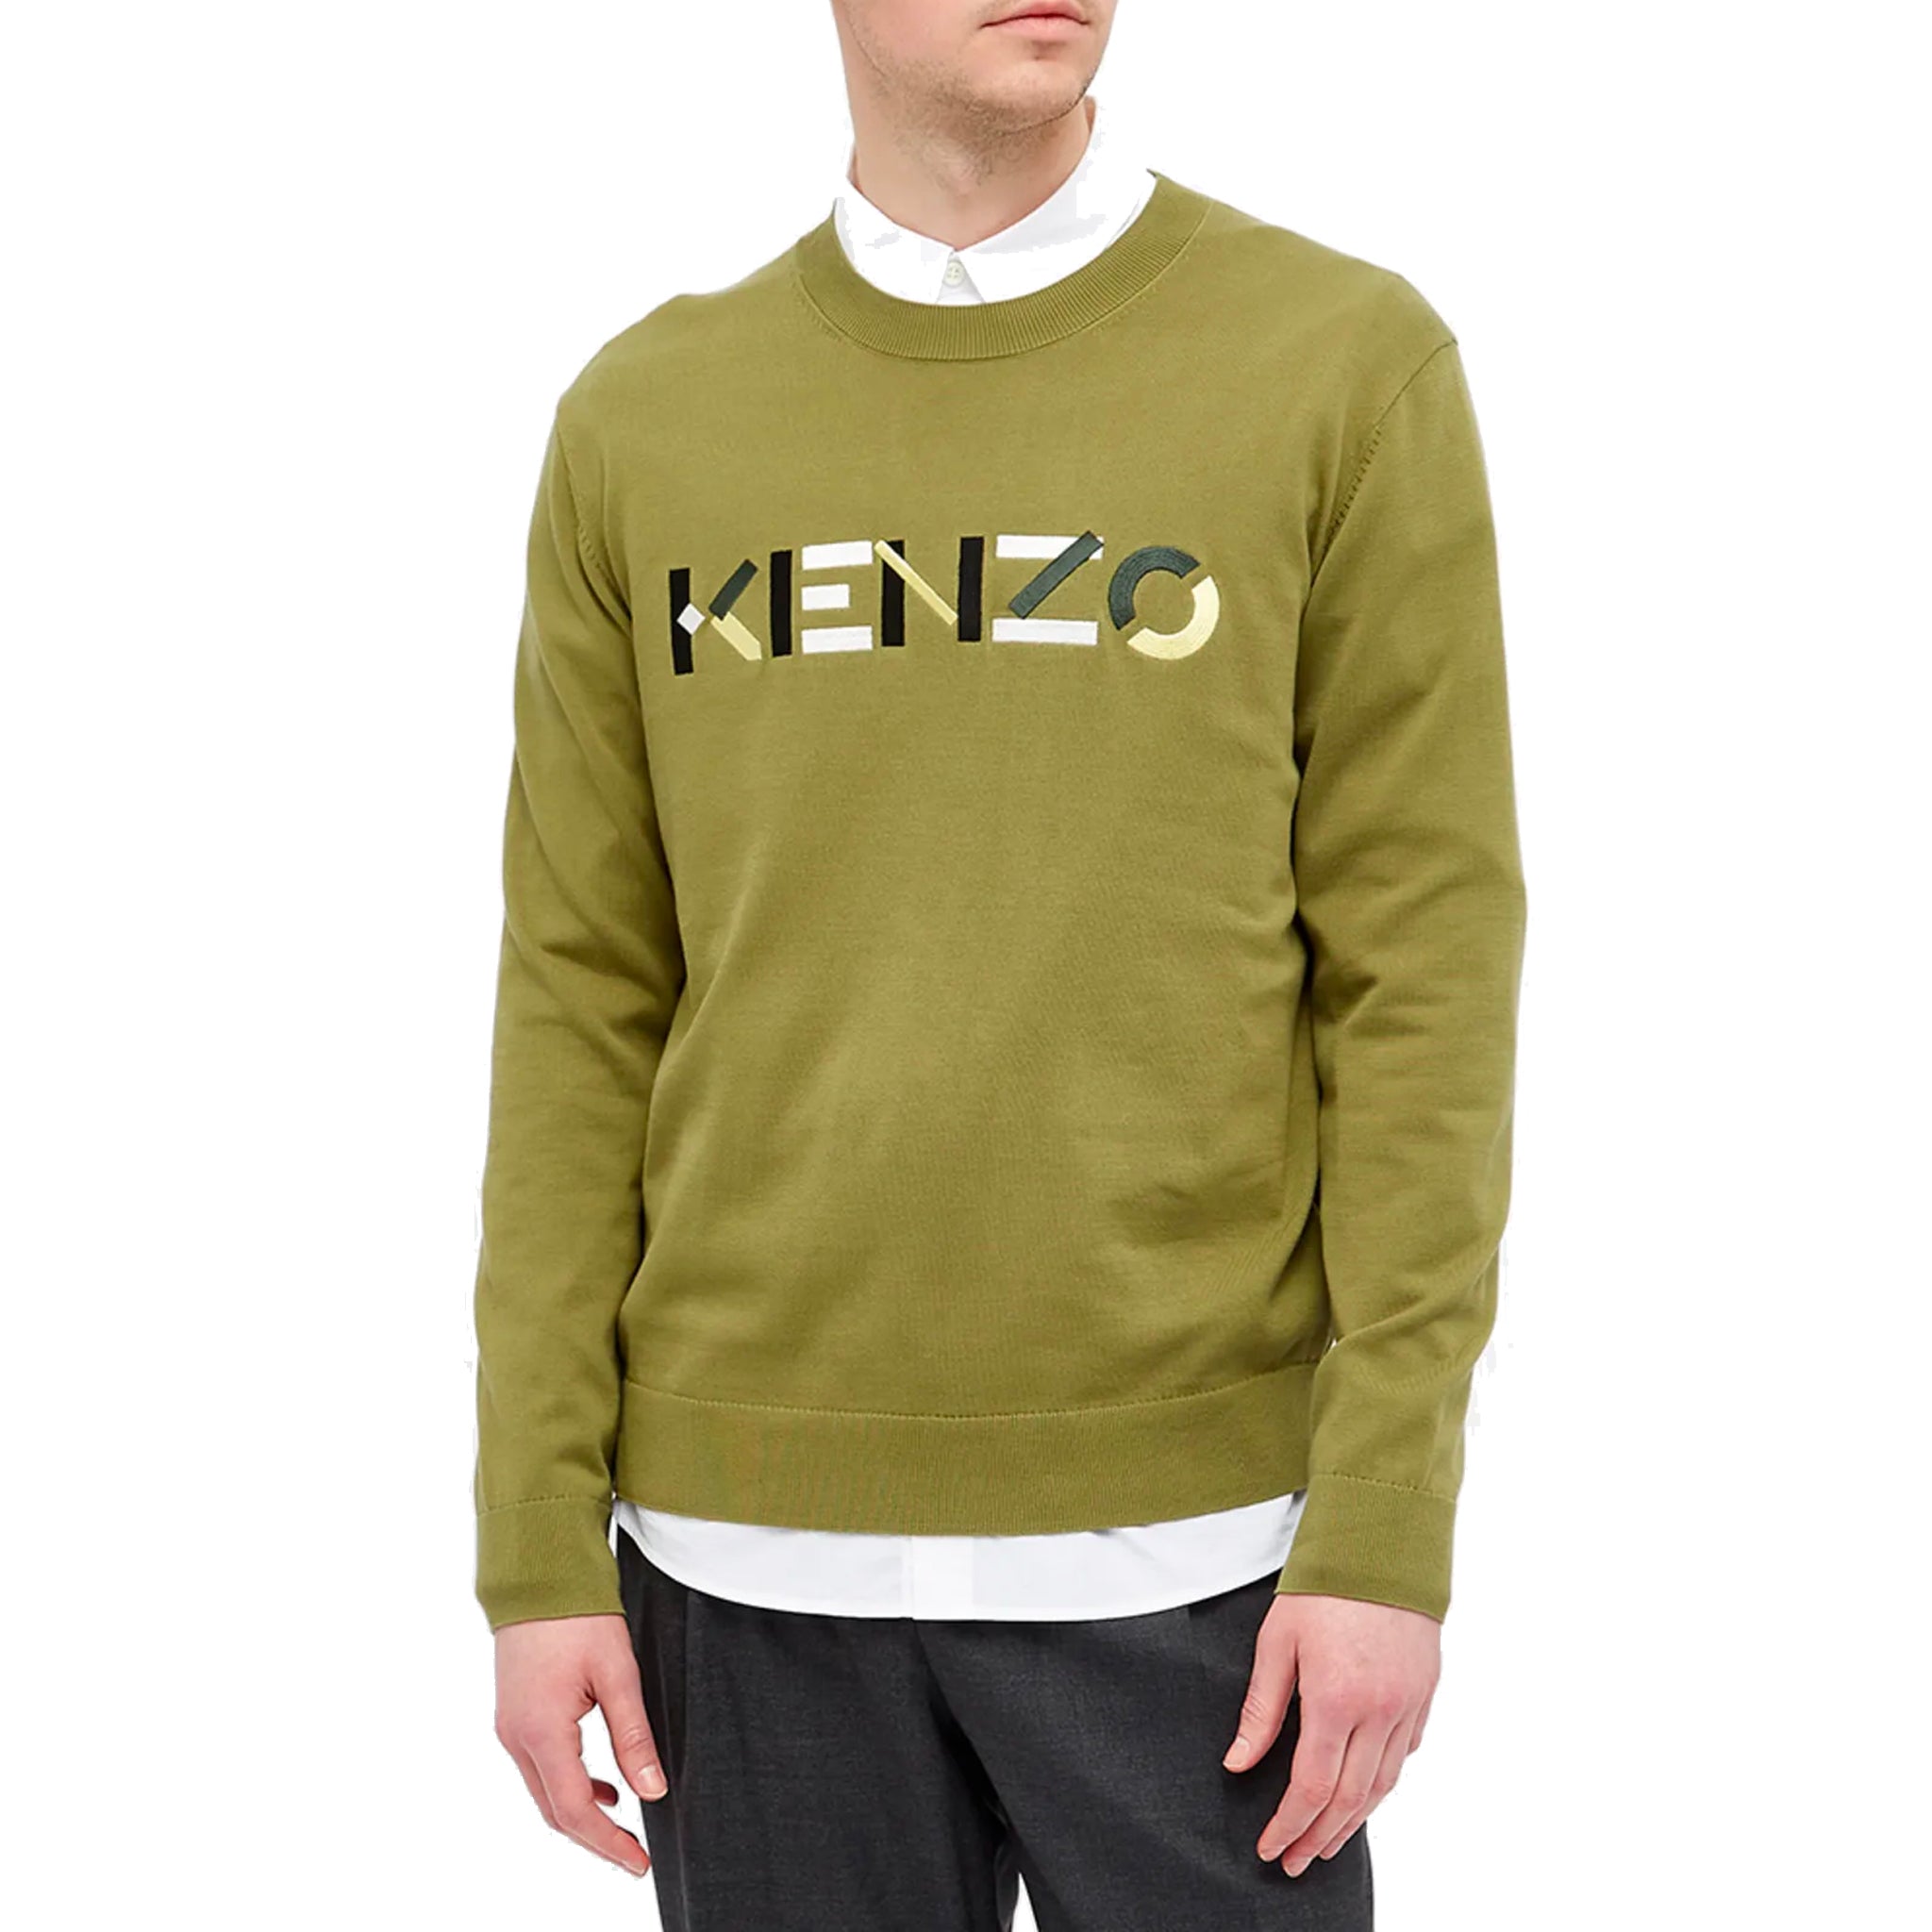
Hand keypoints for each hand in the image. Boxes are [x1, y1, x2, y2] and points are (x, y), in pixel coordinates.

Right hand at [493, 1613, 668, 1876]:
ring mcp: (510, 1726)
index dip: (607, 1843)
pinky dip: (569, 1786)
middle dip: (594, 1839)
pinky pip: (539, 1767)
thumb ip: (633, 1735)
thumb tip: (651, 1790)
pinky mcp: (514, 1713)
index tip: (638, 1862)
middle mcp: (516, 1736)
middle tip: (634, 1855)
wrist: (539, 1573)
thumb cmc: (578, 1614)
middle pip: (554, 1810)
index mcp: (540, 1731)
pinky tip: (602, 1783)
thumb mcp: (617, 1672)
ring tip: (623, 1826)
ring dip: (581, 1813)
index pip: (574, 1809)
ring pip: (544, 1792)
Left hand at [1222, 1591, 1439, 1876]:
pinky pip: (1406, 1753)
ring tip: (1327, 1842)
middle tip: (1296, 1862)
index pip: (1312, 1786)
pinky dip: (1383, 1781)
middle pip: (1350, 1798)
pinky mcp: (1425, 1692)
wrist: (1382, 1542)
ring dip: (1354, 1820)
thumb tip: (1239, 1763)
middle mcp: (1380, 1711)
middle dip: (1320, 1837)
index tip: (1271, 1848)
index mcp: (1337, 1699)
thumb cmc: (1323, 1585)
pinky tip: (1365, 1792)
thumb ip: (1261, 1709)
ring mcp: (1409, 1704)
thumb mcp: (1276, 1640)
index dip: (1290, 1825)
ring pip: (1384, 1784)